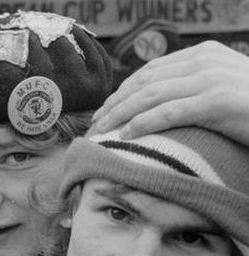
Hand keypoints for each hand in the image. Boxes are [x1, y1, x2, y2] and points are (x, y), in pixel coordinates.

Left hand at [93, 41, 248, 145]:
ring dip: (120, 115)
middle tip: (95, 125)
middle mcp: (205, 61)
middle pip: (144, 82)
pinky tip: (126, 136)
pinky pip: (167, 112)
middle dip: (114, 104)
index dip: (122, 92)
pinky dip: (142, 124)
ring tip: (102, 132)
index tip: (103, 112)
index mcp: (204, 54)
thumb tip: (158, 105)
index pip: (150, 71)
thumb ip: (195, 89)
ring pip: (149, 95)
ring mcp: (211, 79)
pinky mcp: (216, 101)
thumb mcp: (223, 90)